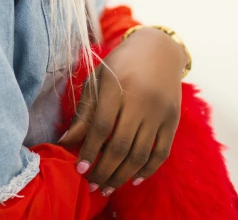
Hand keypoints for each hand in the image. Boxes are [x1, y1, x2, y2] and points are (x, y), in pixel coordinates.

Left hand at [60, 26, 186, 195]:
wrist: (158, 49)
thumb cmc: (121, 65)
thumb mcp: (99, 79)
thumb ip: (84, 111)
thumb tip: (65, 141)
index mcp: (116, 85)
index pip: (101, 127)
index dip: (89, 151)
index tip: (79, 170)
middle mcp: (140, 99)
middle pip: (120, 145)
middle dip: (104, 171)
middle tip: (92, 186)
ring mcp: (159, 111)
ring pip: (140, 154)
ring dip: (122, 176)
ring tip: (108, 187)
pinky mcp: (172, 119)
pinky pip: (162, 153)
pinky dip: (148, 170)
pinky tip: (133, 179)